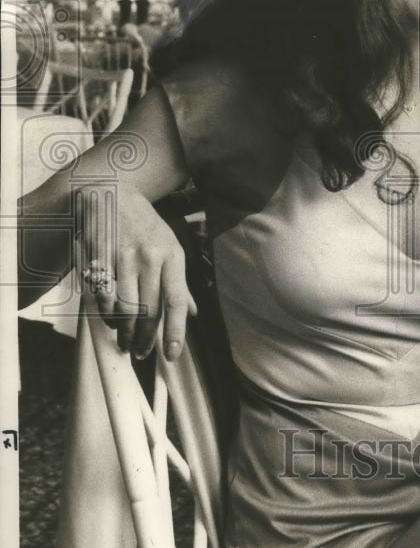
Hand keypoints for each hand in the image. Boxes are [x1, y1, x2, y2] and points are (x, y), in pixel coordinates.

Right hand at [78, 185, 195, 360]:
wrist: (111, 193)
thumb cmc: (145, 226)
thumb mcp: (171, 246)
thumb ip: (180, 282)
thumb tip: (193, 313)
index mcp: (172, 255)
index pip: (176, 300)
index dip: (174, 331)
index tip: (171, 354)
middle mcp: (149, 257)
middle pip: (148, 310)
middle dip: (145, 339)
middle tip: (142, 353)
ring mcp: (121, 258)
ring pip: (124, 309)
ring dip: (124, 333)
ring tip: (126, 344)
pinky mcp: (98, 259)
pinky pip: (102, 298)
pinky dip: (106, 316)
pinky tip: (111, 322)